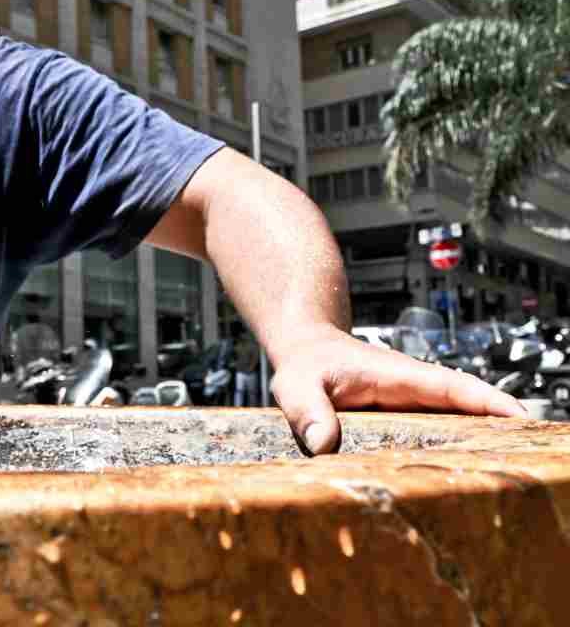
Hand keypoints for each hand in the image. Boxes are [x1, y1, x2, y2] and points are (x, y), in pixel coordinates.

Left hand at [269, 324, 528, 455]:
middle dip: (501, 430)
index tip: (522, 419)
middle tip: (529, 458)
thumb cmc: (304, 363)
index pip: (454, 388)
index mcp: (399, 377)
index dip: (489, 403)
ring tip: (510, 474)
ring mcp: (412, 405)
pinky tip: (467, 476)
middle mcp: (414, 390)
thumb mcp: (297, 385)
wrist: (304, 350)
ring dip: (483, 442)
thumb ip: (308, 412)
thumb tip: (323, 444)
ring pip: (458, 422)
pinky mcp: (405, 419)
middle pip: (470, 409)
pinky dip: (457, 449)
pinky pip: (439, 432)